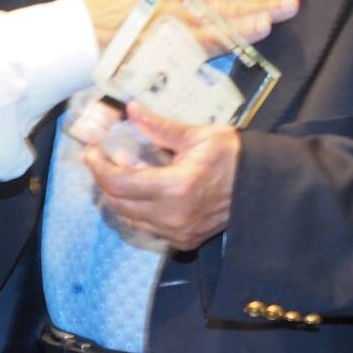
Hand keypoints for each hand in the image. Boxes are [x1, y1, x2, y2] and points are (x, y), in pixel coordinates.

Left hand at [84, 103, 240, 250]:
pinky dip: (137, 210)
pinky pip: (148, 227)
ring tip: (125, 171)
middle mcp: (173, 216)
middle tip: (104, 158)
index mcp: (176, 187)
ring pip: (129, 218)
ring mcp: (178, 232)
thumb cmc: (232, 156)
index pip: (118, 183)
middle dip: (104, 179)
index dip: (98, 167)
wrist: (262, 186)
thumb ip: (158, 127)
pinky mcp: (184, 241)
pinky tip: (145, 189)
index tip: (91, 151)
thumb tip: (130, 111)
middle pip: (118, 202)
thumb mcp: (196, 135)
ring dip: (120, 196)